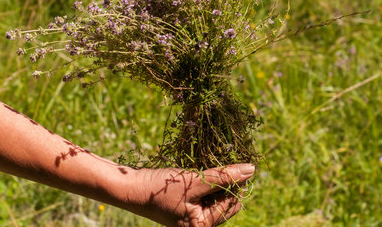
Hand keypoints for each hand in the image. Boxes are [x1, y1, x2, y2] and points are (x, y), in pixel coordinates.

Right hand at [130, 164, 254, 226]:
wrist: (130, 187)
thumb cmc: (161, 188)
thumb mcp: (194, 181)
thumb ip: (223, 176)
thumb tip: (251, 170)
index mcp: (202, 226)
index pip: (231, 204)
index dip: (237, 183)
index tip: (237, 162)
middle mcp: (198, 225)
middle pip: (224, 201)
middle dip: (226, 182)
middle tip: (221, 162)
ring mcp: (190, 216)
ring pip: (214, 195)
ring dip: (215, 179)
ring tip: (207, 166)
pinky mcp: (184, 206)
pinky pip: (202, 193)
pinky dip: (204, 181)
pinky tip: (199, 170)